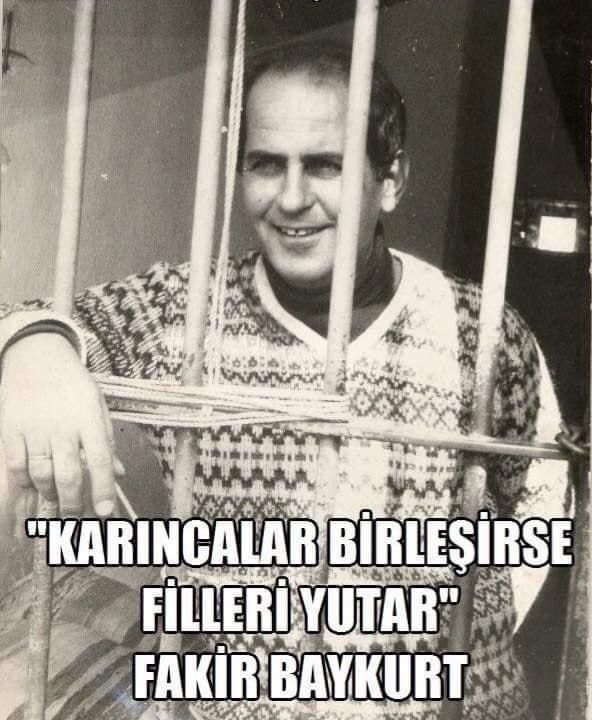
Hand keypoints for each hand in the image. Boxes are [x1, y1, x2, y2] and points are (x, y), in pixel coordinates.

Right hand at [0, 333, 123, 527]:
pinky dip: (24, 482)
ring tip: (56, 499)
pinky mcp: (10, 430)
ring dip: (49, 494)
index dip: (104, 489)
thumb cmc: (72, 385)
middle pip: (69, 475)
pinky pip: (16, 466)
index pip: (101, 460)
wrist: (36, 356)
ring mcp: (34, 428)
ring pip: (41, 475)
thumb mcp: (98, 406)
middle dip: (74, 503)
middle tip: (76, 516)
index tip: (106, 512)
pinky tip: (32, 485)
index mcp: (89, 419)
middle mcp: (62, 425)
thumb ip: (107, 440)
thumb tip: (119, 473)